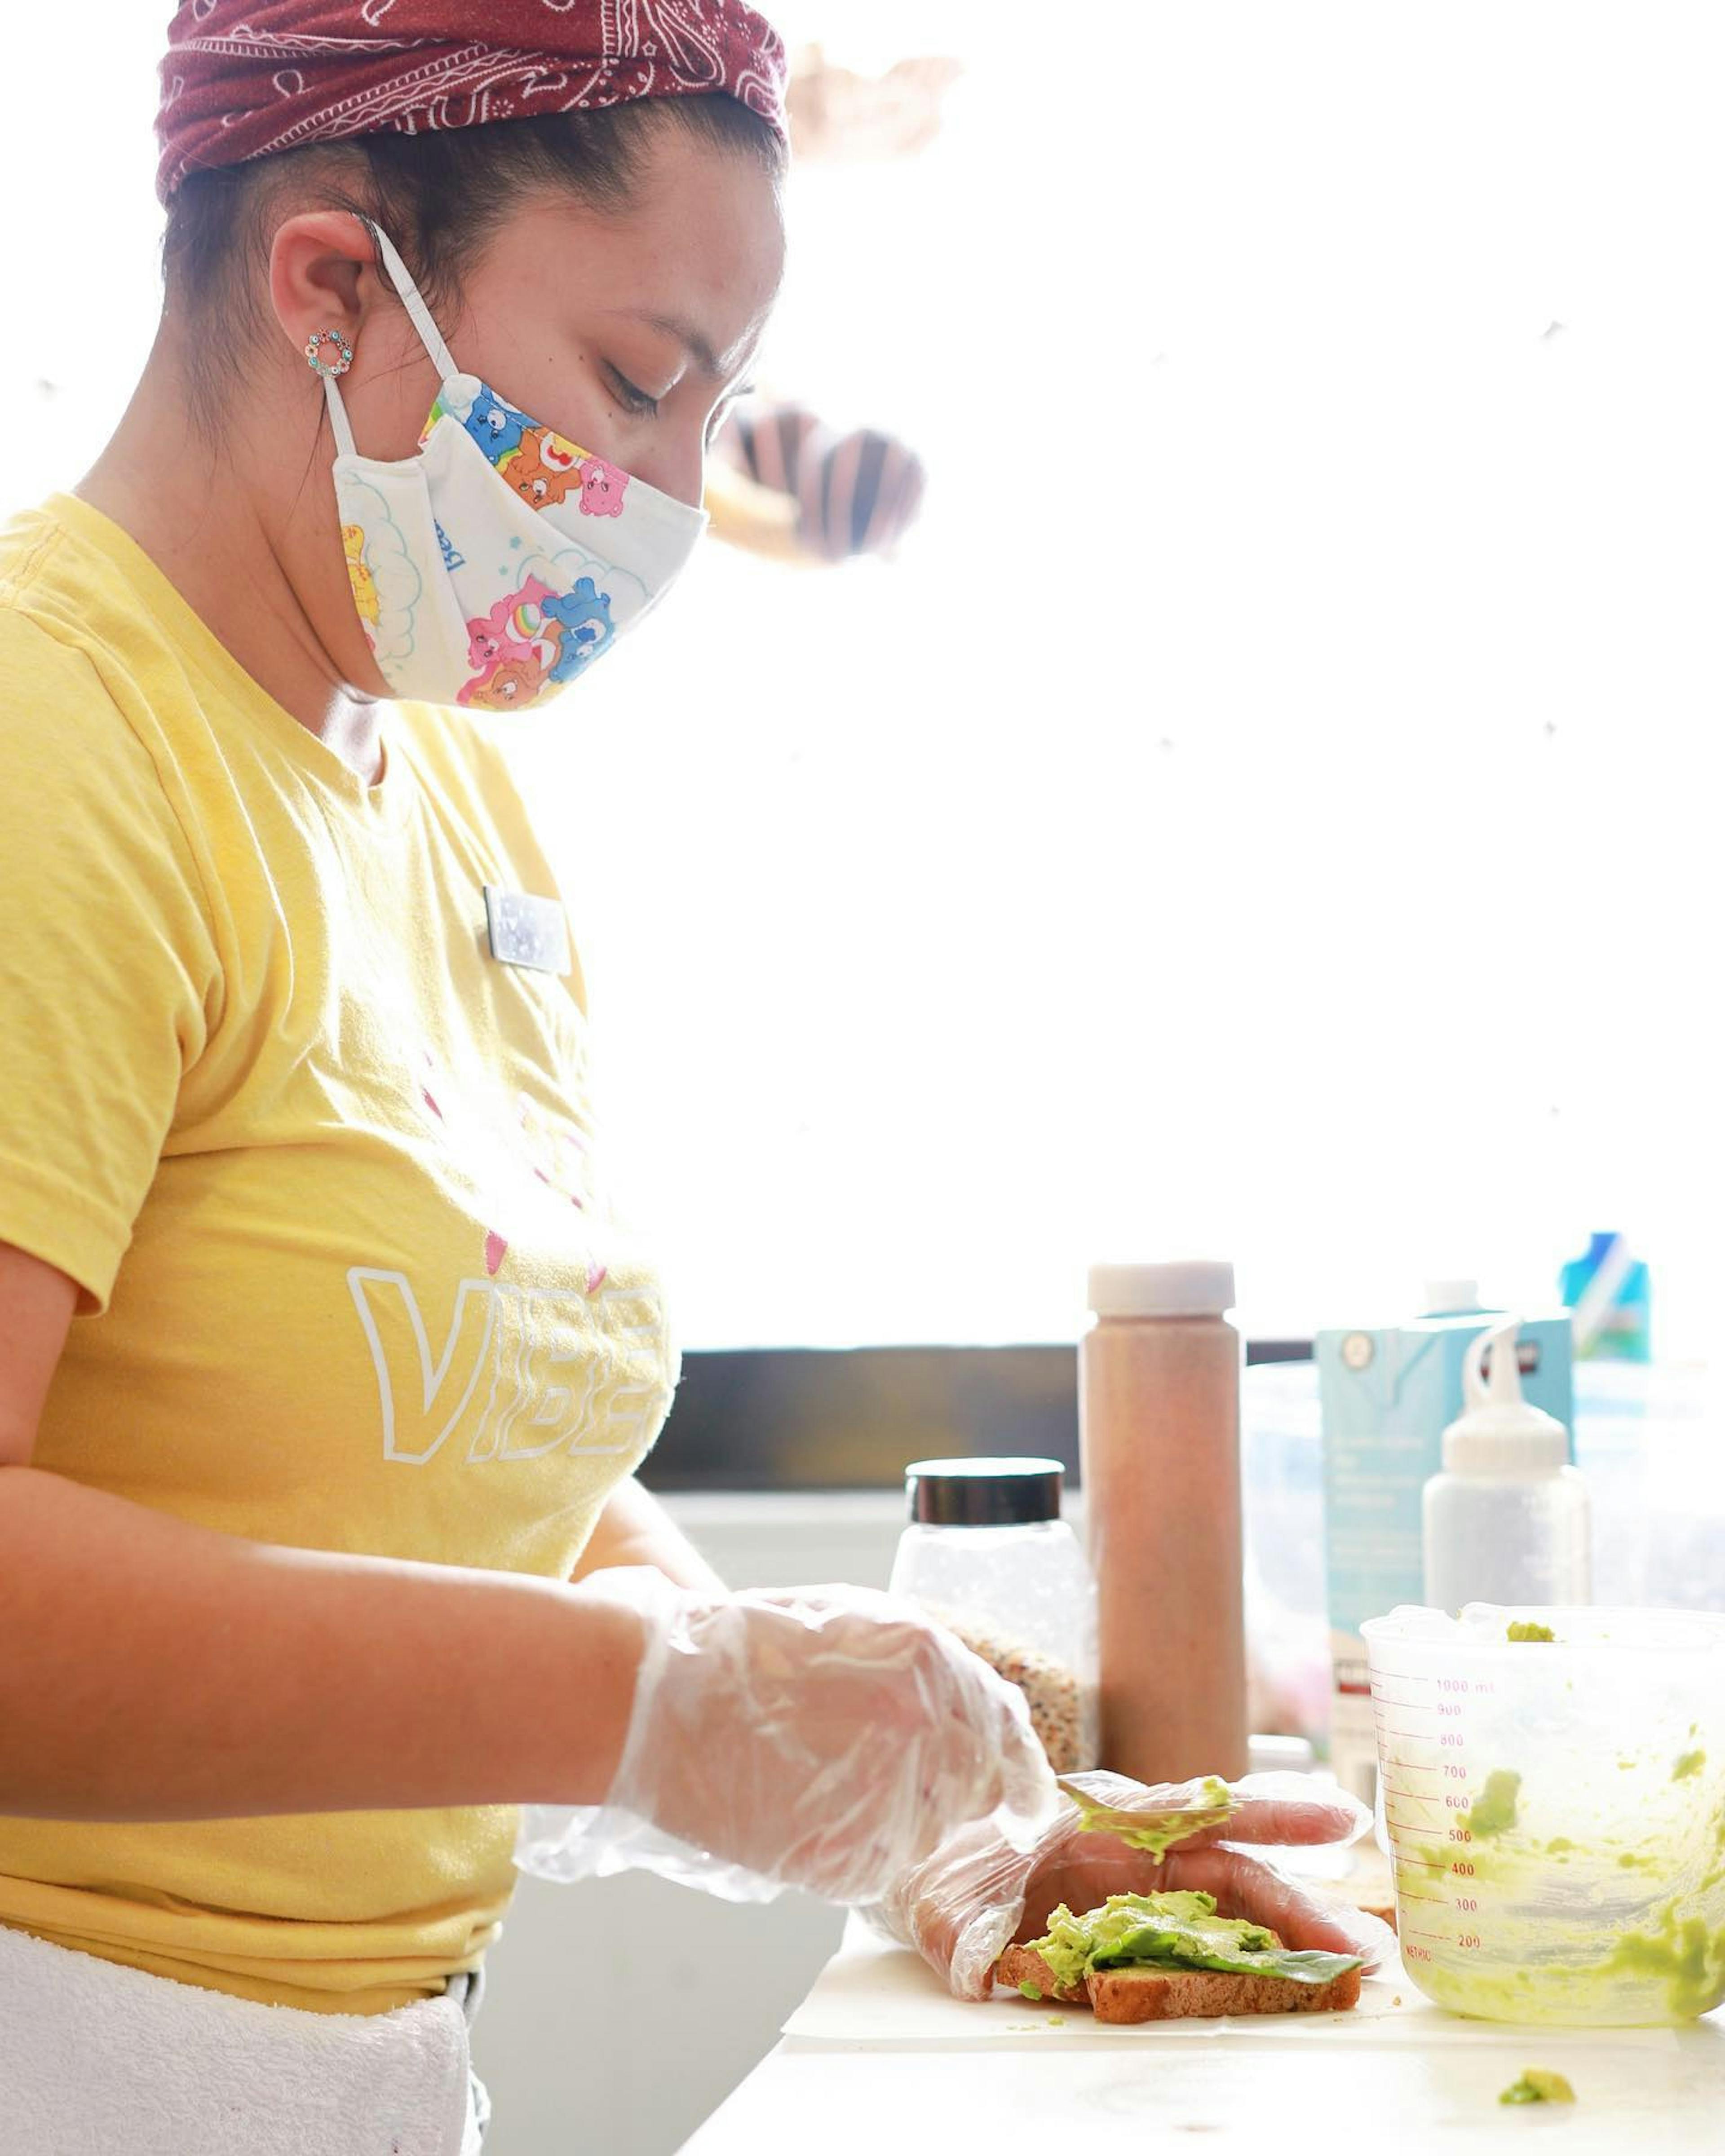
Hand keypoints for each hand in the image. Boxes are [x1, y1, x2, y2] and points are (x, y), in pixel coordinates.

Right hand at [515, 1568, 1061, 1906]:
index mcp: (926, 1663)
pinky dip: (851, 1847)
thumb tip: (987, 1718)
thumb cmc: (745, 1650)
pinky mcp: (839, 1858)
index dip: (1018, 1764)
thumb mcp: (851, 1625)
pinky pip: (873, 1866)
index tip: (1027, 1793)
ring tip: (824, 1779)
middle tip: (883, 1773)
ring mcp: (882, 1799)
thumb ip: (928, 1668)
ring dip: (897, 1819)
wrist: (652, 1698)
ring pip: (926, 1834)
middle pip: (973, 1788)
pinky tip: (800, 1806)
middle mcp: (921, 1730)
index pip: (1005, 1730)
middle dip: (947, 1788)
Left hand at [865, 1767, 1397, 1998]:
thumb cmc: (945, 1871)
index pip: (1197, 1810)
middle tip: (1362, 1950)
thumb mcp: (952, 1904)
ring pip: (1227, 1908)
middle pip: (1231, 1873)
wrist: (926, 1864)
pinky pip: (1200, 1939)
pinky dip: (1244, 1958)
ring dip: (1285, 1939)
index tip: (1339, 1823)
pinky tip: (1285, 1982)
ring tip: (1343, 1973)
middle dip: (1299, 1909)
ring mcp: (1139, 1884)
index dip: (1271, 1814)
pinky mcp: (1136, 1920)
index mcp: (1099, 1823)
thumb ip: (974, 1937)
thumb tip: (988, 1971)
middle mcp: (1133, 1847)